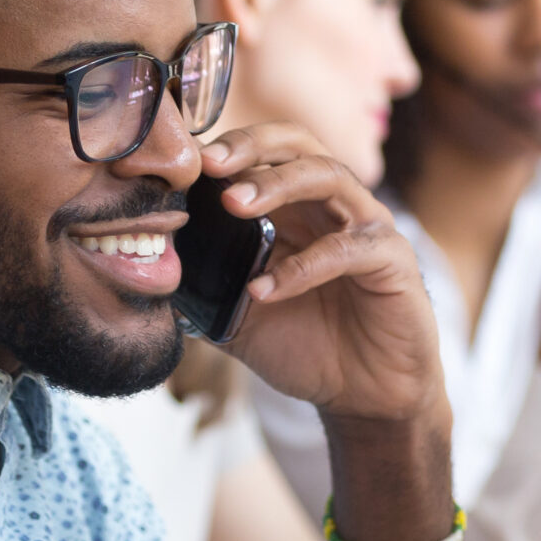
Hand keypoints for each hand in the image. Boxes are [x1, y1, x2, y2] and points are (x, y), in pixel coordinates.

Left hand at [201, 122, 443, 426]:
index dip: (228, 147)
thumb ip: (205, 288)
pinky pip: (349, 249)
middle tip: (210, 165)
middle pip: (299, 144)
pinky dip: (303, 266)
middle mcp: (334, 206)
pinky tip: (265, 290)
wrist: (364, 395)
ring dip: (278, 184)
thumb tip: (146, 273)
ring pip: (328, 177)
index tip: (182, 162)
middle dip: (252, 147)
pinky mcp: (393, 261)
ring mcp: (368, 227)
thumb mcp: (241, 315)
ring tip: (234, 204)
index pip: (266, 151)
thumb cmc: (309, 345)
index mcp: (297, 207)